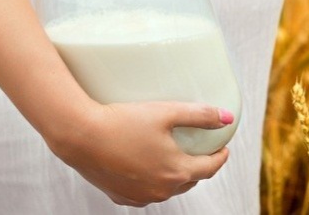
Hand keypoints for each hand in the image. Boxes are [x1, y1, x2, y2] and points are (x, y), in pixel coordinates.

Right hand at [46, 101, 231, 206]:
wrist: (81, 135)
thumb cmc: (123, 120)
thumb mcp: (165, 111)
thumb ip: (199, 114)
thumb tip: (227, 117)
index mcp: (176, 172)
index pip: (210, 168)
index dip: (219, 157)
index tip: (223, 148)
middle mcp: (161, 190)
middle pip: (189, 180)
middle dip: (198, 166)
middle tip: (199, 150)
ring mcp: (140, 196)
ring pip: (166, 188)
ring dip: (174, 175)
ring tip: (172, 157)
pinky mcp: (120, 196)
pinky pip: (143, 191)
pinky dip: (149, 180)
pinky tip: (145, 167)